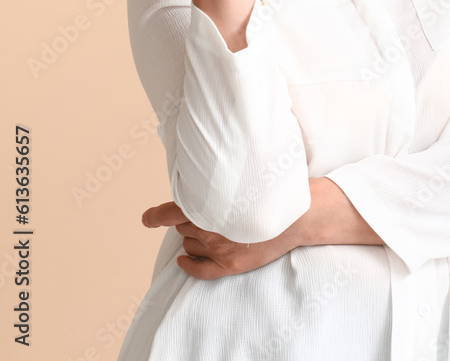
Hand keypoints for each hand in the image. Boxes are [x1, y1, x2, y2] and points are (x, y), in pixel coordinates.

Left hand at [142, 201, 300, 278]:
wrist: (299, 215)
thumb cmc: (271, 192)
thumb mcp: (240, 181)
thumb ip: (216, 187)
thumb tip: (196, 189)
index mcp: (213, 205)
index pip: (173, 212)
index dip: (156, 216)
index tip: (146, 218)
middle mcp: (213, 228)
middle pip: (183, 225)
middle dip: (187, 218)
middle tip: (202, 211)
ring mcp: (220, 249)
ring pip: (189, 243)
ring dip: (191, 236)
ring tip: (210, 227)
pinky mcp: (230, 266)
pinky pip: (199, 270)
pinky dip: (188, 264)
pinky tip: (183, 260)